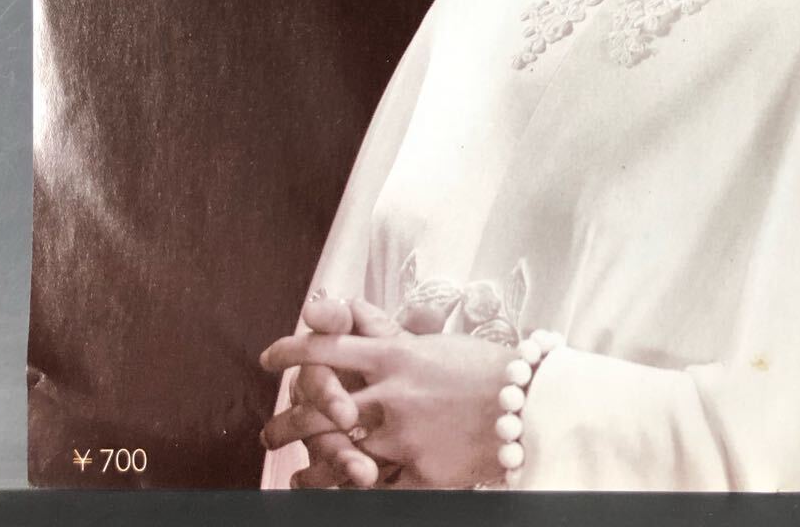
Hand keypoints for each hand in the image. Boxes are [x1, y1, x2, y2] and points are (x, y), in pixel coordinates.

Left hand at [261, 301, 515, 488]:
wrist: (531, 404)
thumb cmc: (485, 368)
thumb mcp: (433, 342)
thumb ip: (388, 332)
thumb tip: (347, 308)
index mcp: (397, 355)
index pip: (327, 347)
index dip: (291, 352)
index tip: (268, 359)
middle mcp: (394, 393)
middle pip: (320, 408)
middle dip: (286, 422)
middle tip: (268, 433)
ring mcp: (406, 436)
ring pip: (337, 453)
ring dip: (309, 464)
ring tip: (295, 472)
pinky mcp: (421, 472)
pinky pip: (369, 488)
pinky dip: (342, 491)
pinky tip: (327, 491)